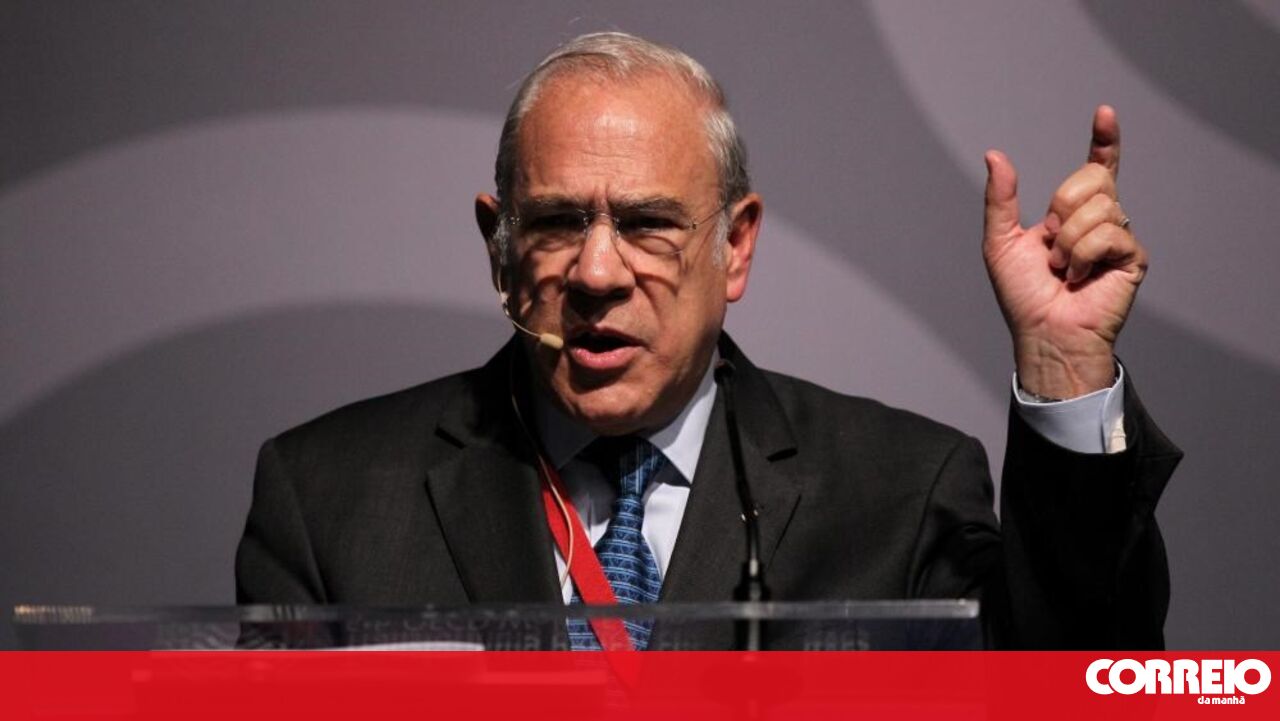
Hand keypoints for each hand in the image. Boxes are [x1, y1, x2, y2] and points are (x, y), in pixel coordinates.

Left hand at [983, 105, 1147, 398]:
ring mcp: (1118, 238)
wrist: (1043, 331)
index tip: (1104, 113)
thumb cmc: (1023, 295)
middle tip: (1051, 244)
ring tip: (1063, 269)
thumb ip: (1000, 198)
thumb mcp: (1000, 241)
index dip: (1104, 140)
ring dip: (1068, 240)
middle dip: (1062, 206)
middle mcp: (1100, 220)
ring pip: (1099, 206)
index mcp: (1072, 213)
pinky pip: (1109, 233)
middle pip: (1092, 178)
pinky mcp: (1132, 257)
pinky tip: (1079, 277)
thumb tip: (994, 155)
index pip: (1096, 168)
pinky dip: (1083, 255)